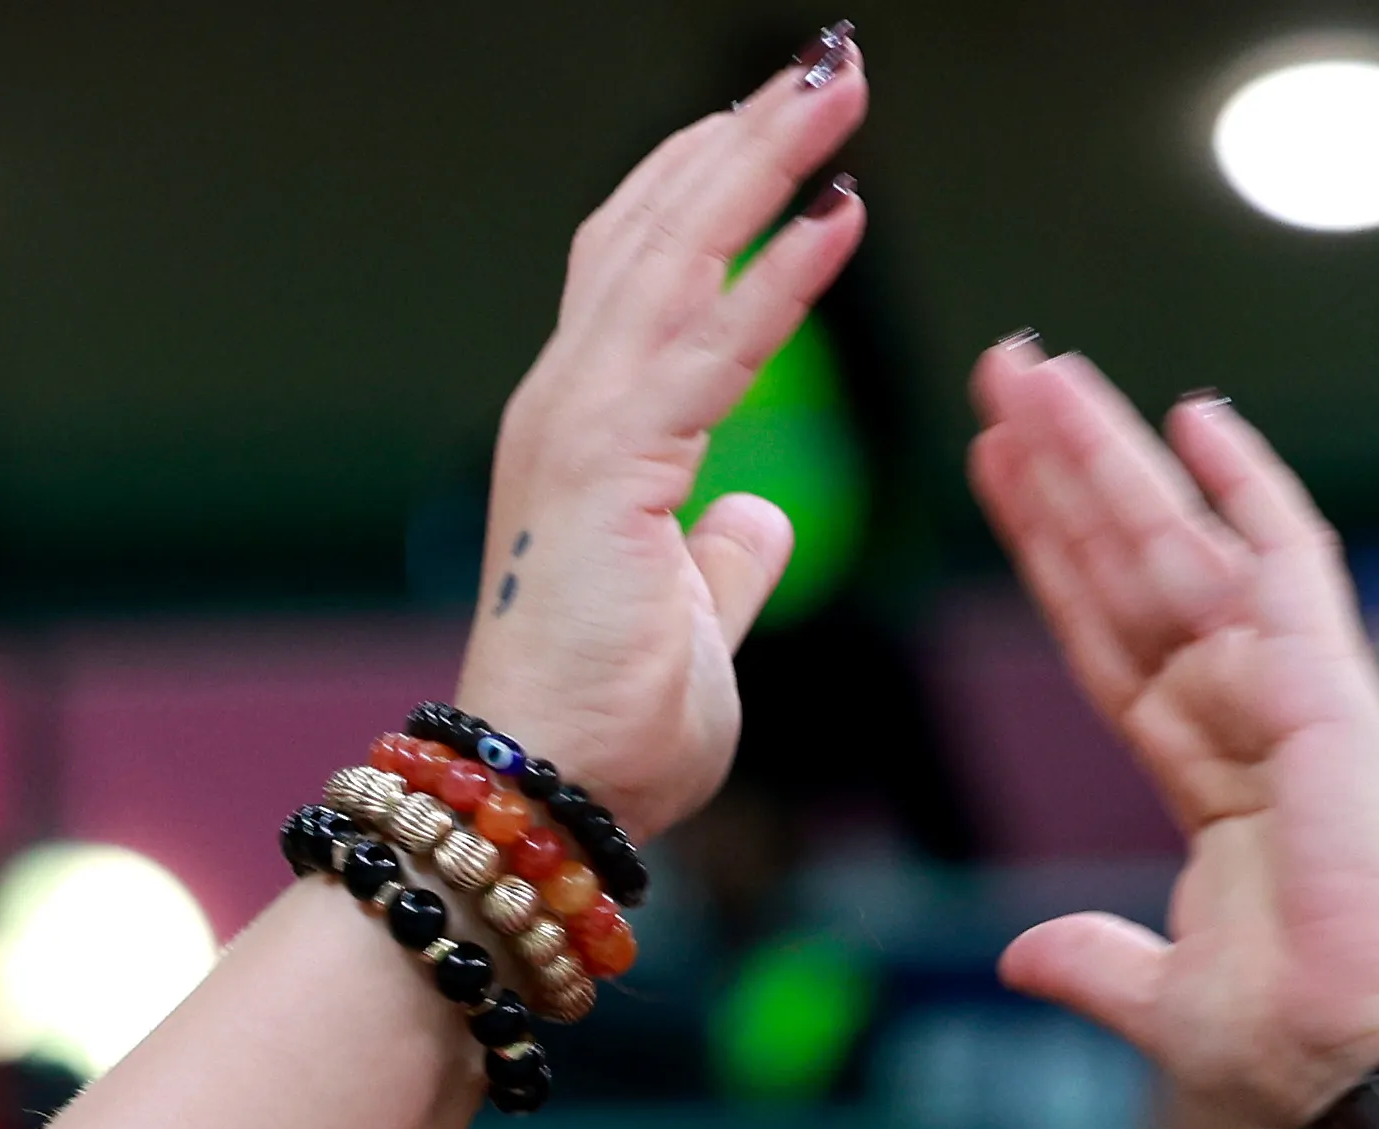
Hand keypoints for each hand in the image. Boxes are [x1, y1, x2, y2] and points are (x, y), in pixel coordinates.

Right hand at [453, 34, 870, 835]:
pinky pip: (709, 349)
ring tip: (836, 88)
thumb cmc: (605, 736)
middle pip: (655, 232)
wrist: (540, 803)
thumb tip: (758, 517)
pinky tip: (838, 216)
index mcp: (587, 438)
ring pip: (675, 258)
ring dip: (761, 167)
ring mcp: (577, 431)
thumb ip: (722, 560)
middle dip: (741, 141)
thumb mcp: (691, 624)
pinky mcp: (608, 468)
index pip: (645, 276)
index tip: (787, 132)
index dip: (714, 193)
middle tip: (825, 62)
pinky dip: (777, 279)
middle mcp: (568, 410)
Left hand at [967, 349, 1378, 1126]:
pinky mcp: (1329, 690)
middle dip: (1064, 473)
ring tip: (1036, 373)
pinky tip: (1194, 414)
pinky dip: (1244, 486)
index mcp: (1211, 776)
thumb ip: (1098, 962)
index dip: (1049, 558)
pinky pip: (1283, 563)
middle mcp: (1250, 713)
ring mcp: (1291, 692)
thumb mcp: (1167, 1001)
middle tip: (1004, 374)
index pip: (1107, 640)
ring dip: (1107, 458)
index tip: (996, 479)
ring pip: (1179, 545)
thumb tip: (1024, 955)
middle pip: (1130, 568)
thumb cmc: (1305, 1043)